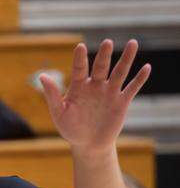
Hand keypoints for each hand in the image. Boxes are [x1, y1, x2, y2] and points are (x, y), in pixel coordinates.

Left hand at [39, 39, 150, 155]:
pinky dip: (139, 79)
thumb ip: (52, 95)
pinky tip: (146, 67)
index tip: (80, 47)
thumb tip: (42, 75)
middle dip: (104, 55)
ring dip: (126, 59)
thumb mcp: (59, 113)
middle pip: (101, 67)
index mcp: (78, 87)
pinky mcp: (121, 102)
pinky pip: (132, 88)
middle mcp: (95, 86)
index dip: (80, 58)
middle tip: (107, 43)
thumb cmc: (70, 129)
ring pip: (119, 72)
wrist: (88, 144)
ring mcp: (109, 92)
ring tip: (132, 43)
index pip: (79, 68)